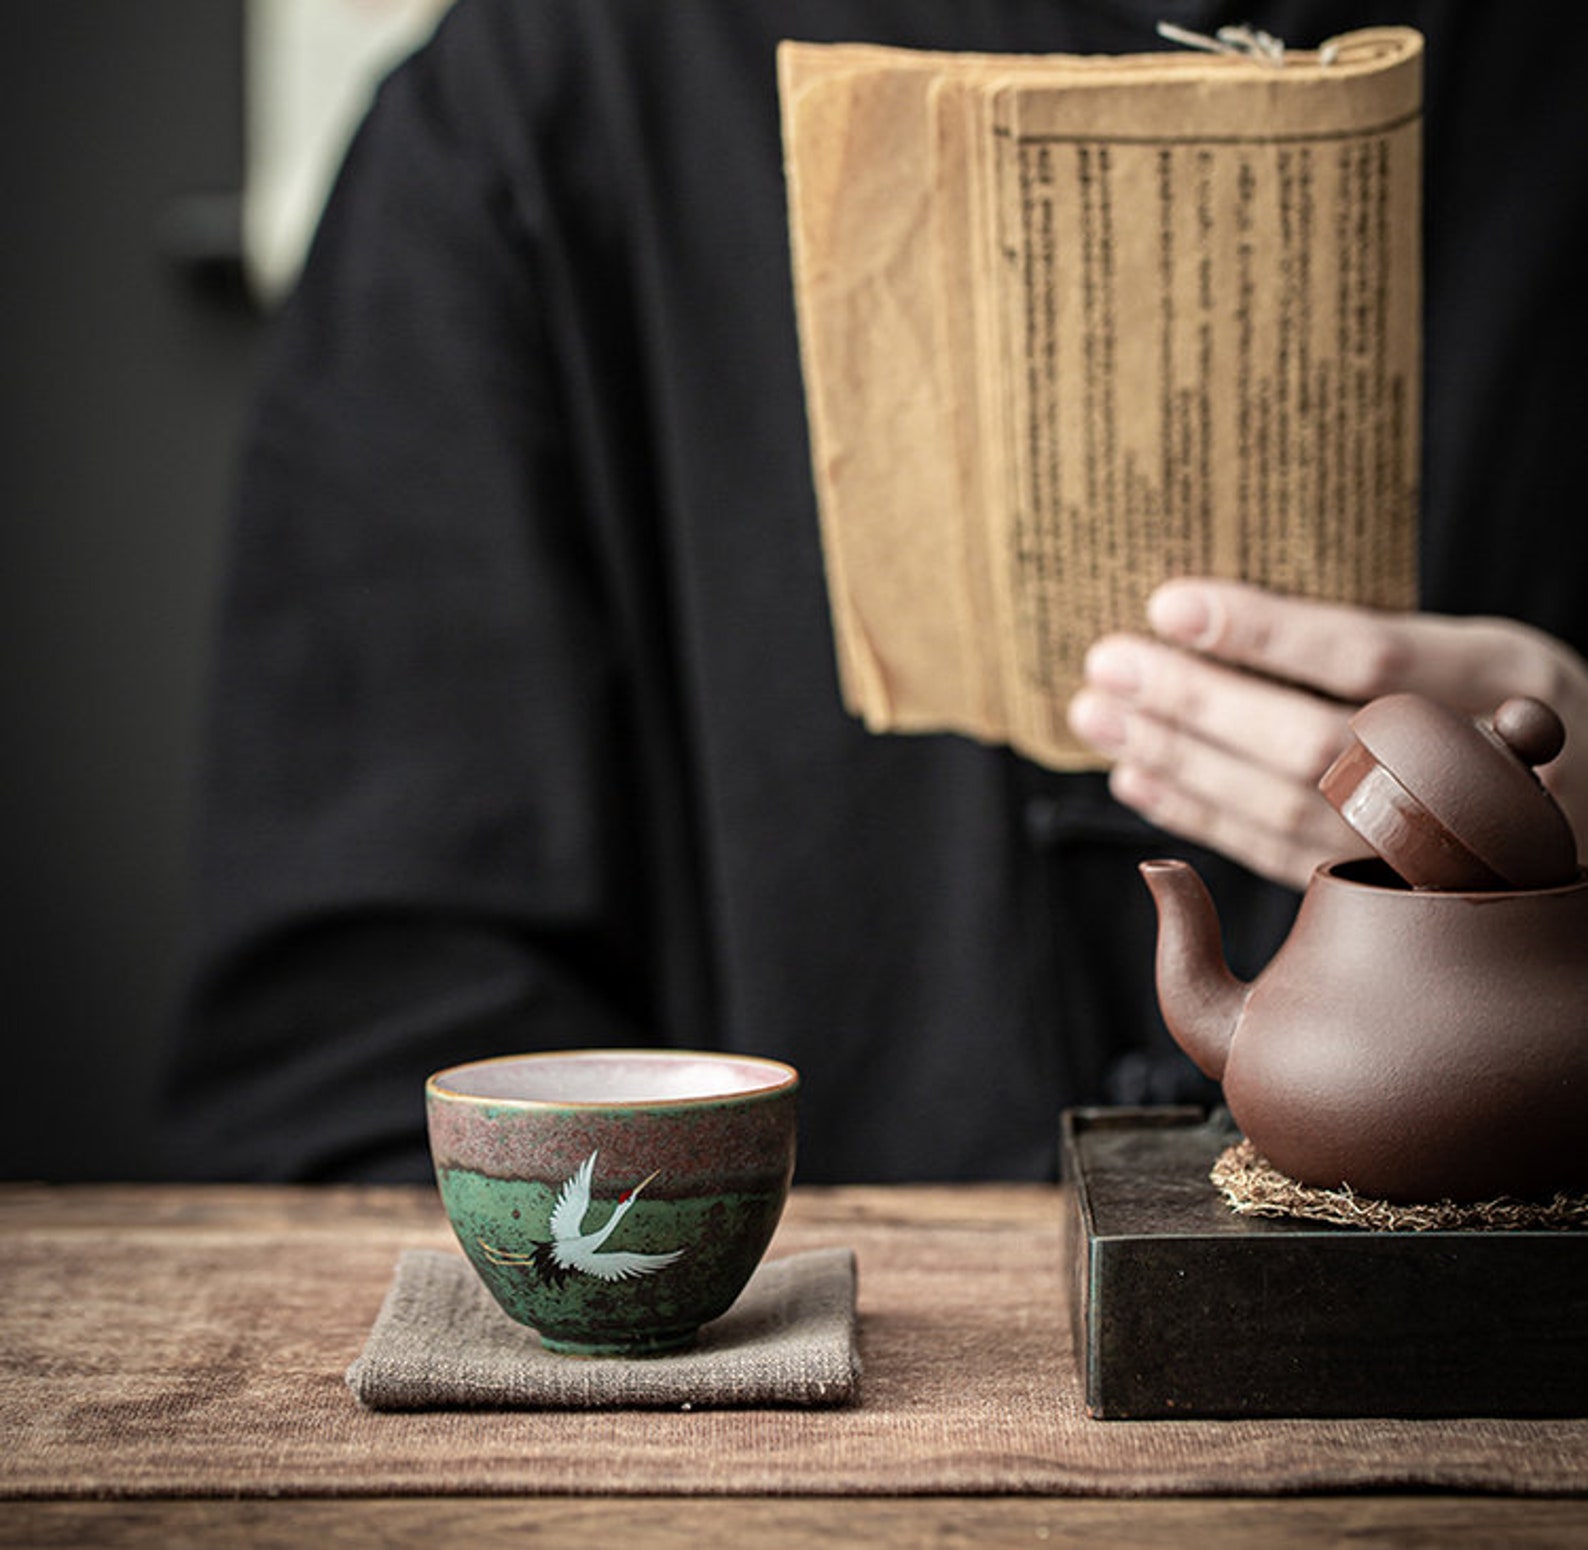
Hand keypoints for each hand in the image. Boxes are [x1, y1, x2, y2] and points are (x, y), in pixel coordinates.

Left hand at [1066, 578, 1587, 889]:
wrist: (1583, 817)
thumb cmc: (1505, 710)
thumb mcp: (1478, 653)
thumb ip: (1376, 650)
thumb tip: (1208, 622)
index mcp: (1506, 683)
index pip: (1370, 657)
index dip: (1264, 633)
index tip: (1169, 605)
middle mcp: (1479, 772)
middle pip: (1316, 744)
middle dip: (1197, 705)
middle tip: (1107, 663)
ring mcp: (1436, 846)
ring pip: (1286, 810)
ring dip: (1178, 762)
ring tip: (1099, 714)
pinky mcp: (1389, 888)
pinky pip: (1277, 855)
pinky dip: (1198, 816)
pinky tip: (1134, 776)